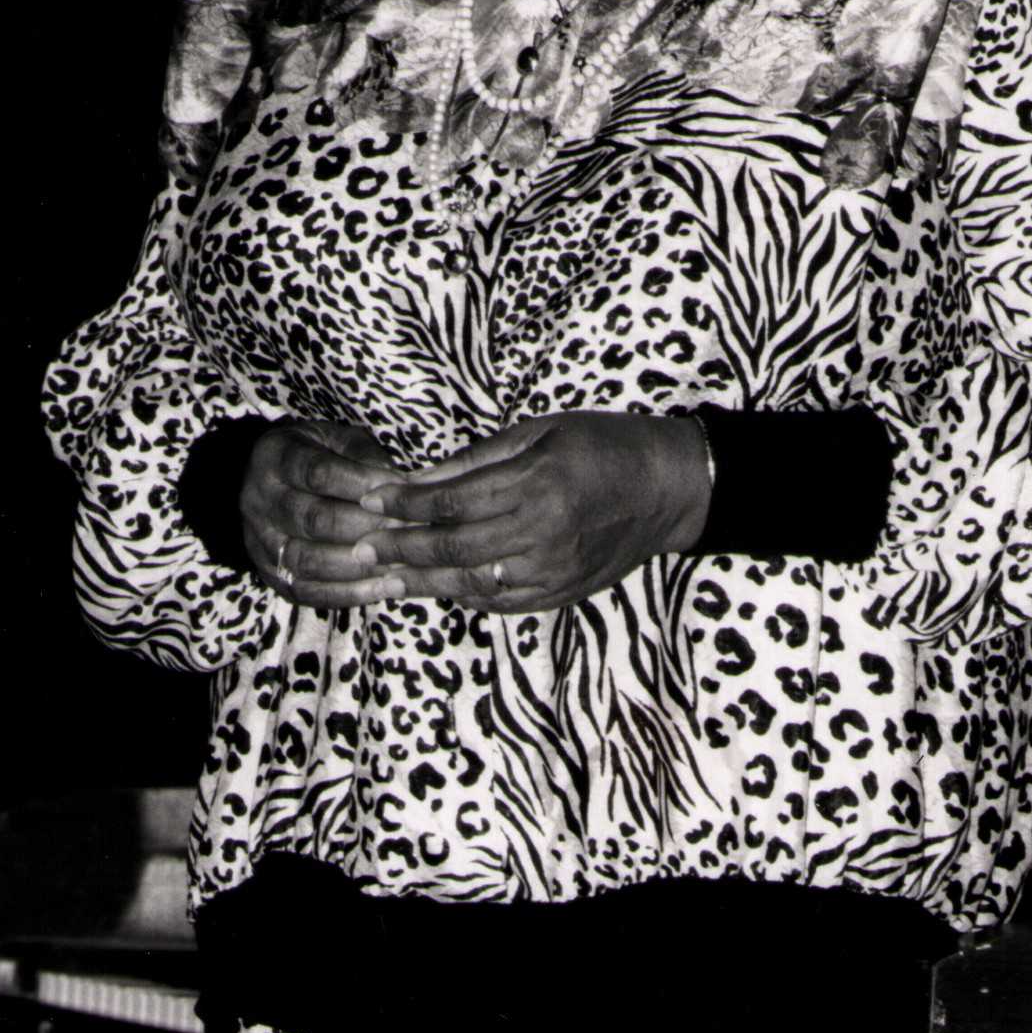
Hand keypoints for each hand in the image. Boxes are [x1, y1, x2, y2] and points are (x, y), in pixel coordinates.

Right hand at [242, 419, 421, 611]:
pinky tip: (381, 587)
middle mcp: (258, 499)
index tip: (401, 490)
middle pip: (314, 519)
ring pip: (307, 561)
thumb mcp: (337, 439)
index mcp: (275, 456)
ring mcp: (259, 540)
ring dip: (359, 565)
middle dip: (367, 527)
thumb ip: (364, 455)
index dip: (362, 484)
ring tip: (400, 562)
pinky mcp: (269, 573)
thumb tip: (399, 485)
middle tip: (409, 530)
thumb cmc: (318, 455)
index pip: (318, 472)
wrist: (273, 481)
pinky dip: (345, 593)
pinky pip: (305, 591)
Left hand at [357, 413, 712, 613]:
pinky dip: (463, 595)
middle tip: (361, 547)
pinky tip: (436, 587)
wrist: (670, 491)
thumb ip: (478, 459)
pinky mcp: (561, 593)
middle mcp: (542, 534)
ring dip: (422, 580)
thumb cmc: (606, 447)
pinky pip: (499, 602)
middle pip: (452, 548)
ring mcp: (552, 570)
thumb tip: (420, 478)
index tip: (371, 501)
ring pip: (471, 583)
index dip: (405, 505)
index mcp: (537, 485)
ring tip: (384, 576)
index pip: (451, 502)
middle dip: (400, 548)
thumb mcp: (543, 431)